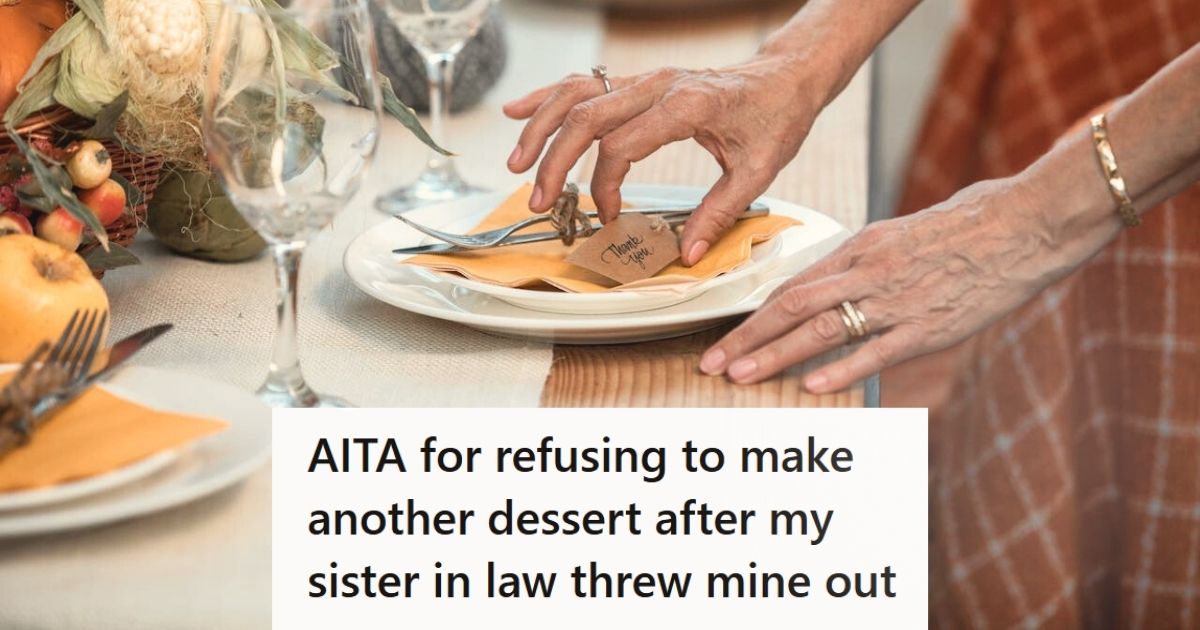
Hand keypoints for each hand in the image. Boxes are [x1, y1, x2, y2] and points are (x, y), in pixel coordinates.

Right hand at [503, 54, 822, 264]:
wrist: (785, 78)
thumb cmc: (774, 118)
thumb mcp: (757, 171)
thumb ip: (719, 212)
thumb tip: (687, 254)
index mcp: (687, 106)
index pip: (622, 145)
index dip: (606, 186)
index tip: (608, 217)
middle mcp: (659, 85)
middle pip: (586, 117)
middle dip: (554, 161)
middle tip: (539, 200)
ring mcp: (645, 79)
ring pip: (576, 94)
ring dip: (540, 126)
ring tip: (516, 163)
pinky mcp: (639, 81)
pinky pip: (584, 83)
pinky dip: (548, 97)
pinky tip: (518, 111)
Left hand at [699, 176, 1121, 392]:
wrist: (1026, 222)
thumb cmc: (970, 224)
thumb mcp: (905, 234)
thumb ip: (869, 262)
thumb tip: (840, 282)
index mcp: (861, 248)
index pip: (794, 286)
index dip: (754, 314)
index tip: (725, 336)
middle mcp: (868, 271)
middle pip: (792, 307)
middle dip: (746, 337)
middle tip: (710, 362)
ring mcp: (897, 299)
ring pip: (822, 329)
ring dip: (776, 355)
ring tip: (741, 375)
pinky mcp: (929, 325)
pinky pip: (877, 349)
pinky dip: (842, 369)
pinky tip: (811, 385)